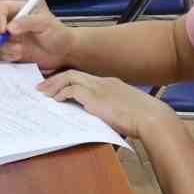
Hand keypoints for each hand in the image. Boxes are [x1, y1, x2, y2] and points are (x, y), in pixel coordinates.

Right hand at [0, 0, 74, 71]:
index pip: (0, 8)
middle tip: (5, 40)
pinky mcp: (9, 49)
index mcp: (19, 9)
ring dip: (3, 46)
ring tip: (20, 50)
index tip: (4, 30)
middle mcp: (11, 20)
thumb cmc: (58, 34)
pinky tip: (19, 56)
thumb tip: (10, 28)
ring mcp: (8, 36)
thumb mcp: (46, 24)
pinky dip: (5, 55)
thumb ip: (28, 22)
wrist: (63, 53)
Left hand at [39, 71, 166, 140]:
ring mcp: (99, 87)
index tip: (57, 86)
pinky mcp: (95, 97)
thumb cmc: (144, 119)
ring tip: (43, 93)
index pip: (83, 77)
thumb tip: (104, 120)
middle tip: (42, 87)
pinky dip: (61, 94)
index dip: (68, 80)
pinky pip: (71, 90)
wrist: (151, 118)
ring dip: (53, 85)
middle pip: (73, 73)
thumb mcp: (126, 112)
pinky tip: (56, 100)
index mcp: (111, 84)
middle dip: (55, 79)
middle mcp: (103, 82)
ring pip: (69, 77)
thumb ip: (112, 112)